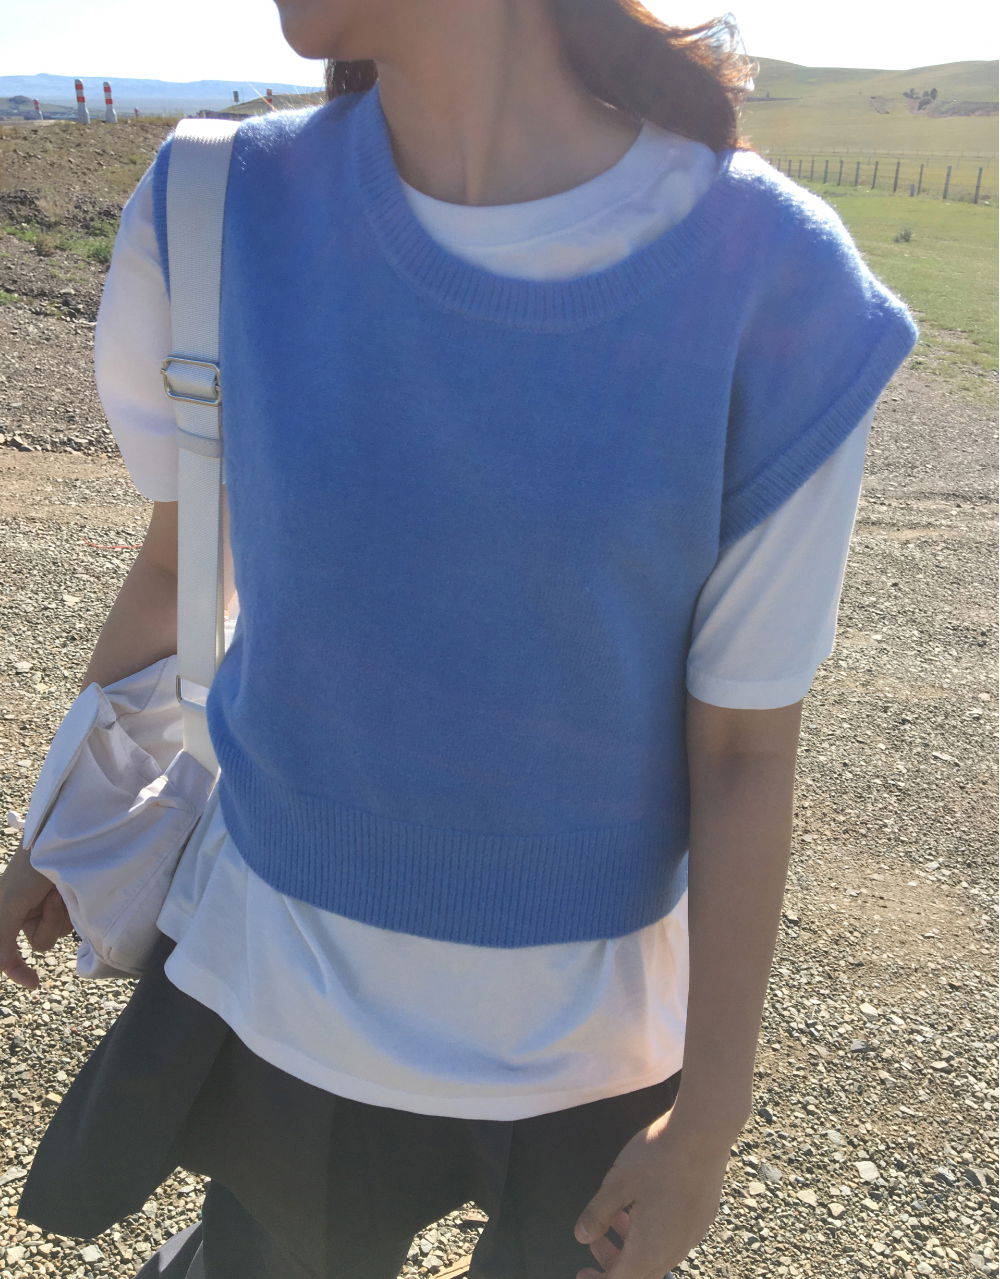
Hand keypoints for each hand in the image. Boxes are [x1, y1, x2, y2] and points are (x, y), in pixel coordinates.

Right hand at [0, 841, 73, 989]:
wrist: (66, 838)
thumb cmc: (32, 867)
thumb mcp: (8, 904)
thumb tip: (2, 968)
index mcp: (6, 912)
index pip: (5, 953)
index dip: (16, 970)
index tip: (34, 983)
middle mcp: (28, 912)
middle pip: (42, 941)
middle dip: (49, 921)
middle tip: (52, 897)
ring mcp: (52, 906)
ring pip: (60, 931)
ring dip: (63, 912)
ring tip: (62, 886)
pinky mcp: (72, 901)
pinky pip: (75, 921)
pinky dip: (74, 907)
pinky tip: (73, 888)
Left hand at [573, 1104, 736, 1278]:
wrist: (702, 1135)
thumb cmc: (656, 1158)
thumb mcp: (616, 1183)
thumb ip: (597, 1214)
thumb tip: (583, 1236)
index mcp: (648, 1250)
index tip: (583, 1270)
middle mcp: (673, 1251)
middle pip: (640, 1272)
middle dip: (614, 1261)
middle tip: (596, 1240)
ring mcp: (692, 1236)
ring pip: (657, 1255)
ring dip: (633, 1245)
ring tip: (618, 1216)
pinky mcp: (702, 1219)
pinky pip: (673, 1240)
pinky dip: (653, 1233)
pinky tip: (645, 1204)